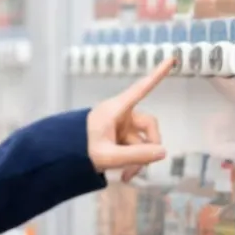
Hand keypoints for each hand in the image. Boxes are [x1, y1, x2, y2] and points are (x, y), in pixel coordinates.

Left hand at [87, 57, 174, 179]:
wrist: (62, 157)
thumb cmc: (79, 150)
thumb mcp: (108, 156)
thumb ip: (136, 156)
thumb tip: (163, 152)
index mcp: (116, 110)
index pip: (141, 89)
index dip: (158, 74)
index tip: (172, 58)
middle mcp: (121, 115)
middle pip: (149, 126)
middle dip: (148, 148)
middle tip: (140, 168)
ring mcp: (121, 126)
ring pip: (142, 141)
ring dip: (138, 160)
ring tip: (126, 175)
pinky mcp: (119, 137)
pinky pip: (134, 148)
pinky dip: (132, 161)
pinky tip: (124, 173)